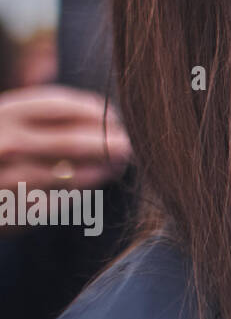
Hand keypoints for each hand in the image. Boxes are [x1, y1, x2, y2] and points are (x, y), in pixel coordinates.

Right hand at [0, 85, 130, 193]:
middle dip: (107, 143)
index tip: (116, 117)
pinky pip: (59, 200)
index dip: (97, 112)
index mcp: (4, 114)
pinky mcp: (14, 211)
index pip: (63, 106)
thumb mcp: (4, 120)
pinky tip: (89, 185)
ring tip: (117, 166)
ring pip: (70, 174)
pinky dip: (79, 191)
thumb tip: (104, 114)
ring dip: (101, 170)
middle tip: (130, 145)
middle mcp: (5, 144)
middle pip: (72, 141)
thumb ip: (42, 114)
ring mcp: (8, 179)